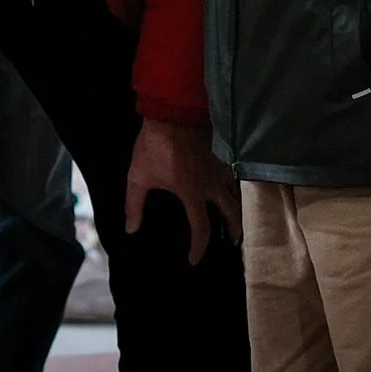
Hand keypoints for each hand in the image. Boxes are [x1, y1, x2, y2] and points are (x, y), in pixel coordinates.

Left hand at [124, 118, 241, 265]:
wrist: (172, 112)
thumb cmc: (154, 147)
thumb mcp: (138, 177)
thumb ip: (134, 205)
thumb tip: (131, 229)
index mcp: (193, 194)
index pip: (201, 228)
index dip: (198, 247)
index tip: (194, 259)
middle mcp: (213, 185)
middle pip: (232, 214)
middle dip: (234, 231)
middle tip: (234, 242)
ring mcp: (221, 168)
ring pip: (238, 194)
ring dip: (239, 209)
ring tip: (238, 218)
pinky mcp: (224, 153)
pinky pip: (235, 176)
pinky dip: (237, 187)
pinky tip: (233, 188)